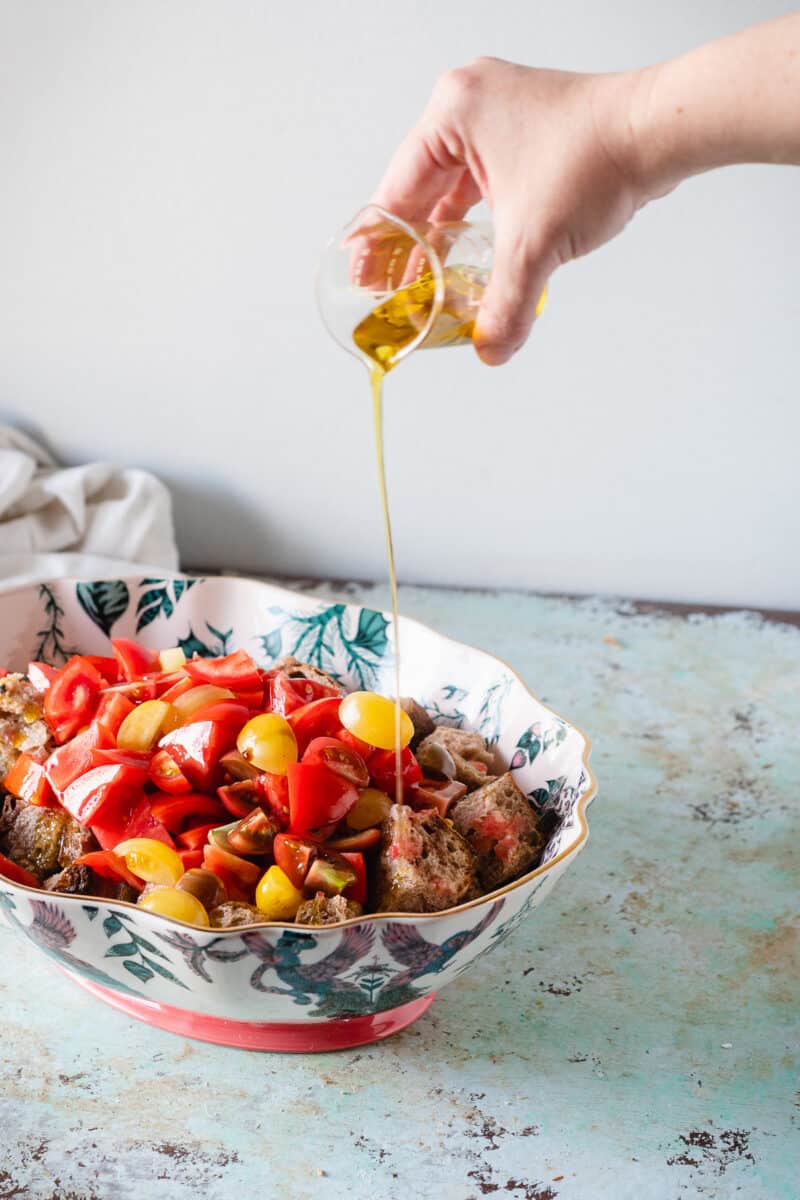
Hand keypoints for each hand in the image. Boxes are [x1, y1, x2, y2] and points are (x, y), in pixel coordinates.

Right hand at [372, 58, 648, 364]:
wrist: (660, 132)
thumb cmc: (597, 158)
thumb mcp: (535, 244)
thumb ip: (506, 304)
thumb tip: (491, 349)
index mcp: (452, 114)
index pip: (397, 190)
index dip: (379, 244)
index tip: (364, 278)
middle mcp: (470, 105)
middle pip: (421, 189)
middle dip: (410, 245)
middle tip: (390, 290)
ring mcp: (501, 114)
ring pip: (453, 187)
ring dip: (442, 235)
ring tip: (425, 281)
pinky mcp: (528, 130)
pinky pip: (483, 181)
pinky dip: (474, 219)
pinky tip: (467, 255)